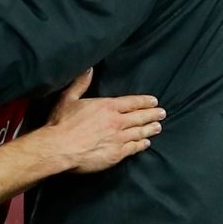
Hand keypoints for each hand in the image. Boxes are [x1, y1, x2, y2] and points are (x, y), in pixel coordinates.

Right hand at [43, 69, 163, 173]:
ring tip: (158, 127)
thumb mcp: (69, 98)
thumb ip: (80, 83)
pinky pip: (133, 148)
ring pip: (139, 132)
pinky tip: (146, 143)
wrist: (60, 148)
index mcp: (107, 106)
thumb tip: (88, 69)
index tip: (154, 101)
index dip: (144, 101)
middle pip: (139, 117)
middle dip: (152, 114)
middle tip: (162, 113)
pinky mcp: (116, 154)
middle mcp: (116, 121)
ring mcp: (118, 138)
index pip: (131, 102)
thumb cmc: (61, 124)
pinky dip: (141, 145)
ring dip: (150, 129)